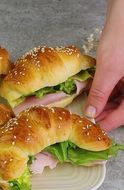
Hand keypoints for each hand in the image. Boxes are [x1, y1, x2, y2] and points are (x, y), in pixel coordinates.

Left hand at [85, 0, 123, 130]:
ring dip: (105, 102)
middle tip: (91, 115)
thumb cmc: (122, 39)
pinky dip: (107, 90)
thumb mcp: (109, 69)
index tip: (96, 127)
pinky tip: (96, 92)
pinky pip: (119, 86)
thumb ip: (100, 93)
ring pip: (121, 97)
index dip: (110, 122)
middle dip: (106, 112)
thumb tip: (92, 112)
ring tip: (91, 105)